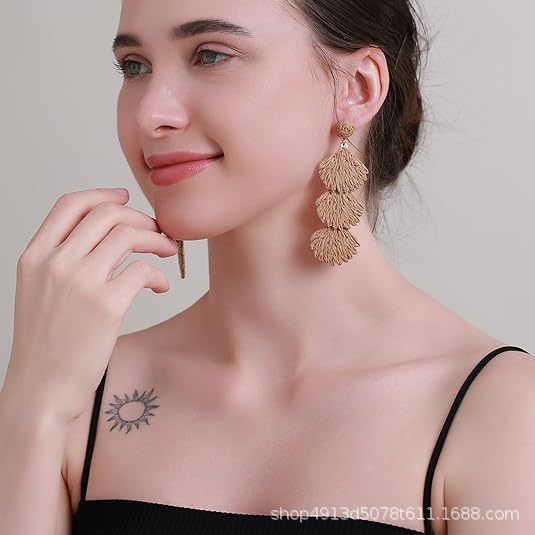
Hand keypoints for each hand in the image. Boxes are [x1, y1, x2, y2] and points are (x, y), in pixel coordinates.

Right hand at [2, 188, 177, 425]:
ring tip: (168, 251)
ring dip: (157, 239)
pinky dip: (159, 274)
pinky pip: (143, 270)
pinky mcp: (106, 305)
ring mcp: (80, 282)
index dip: (103, 194)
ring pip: (129, 235)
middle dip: (140, 217)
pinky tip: (161, 286)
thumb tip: (105, 237)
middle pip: (107, 214)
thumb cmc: (46, 343)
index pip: (70, 204)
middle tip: (157, 231)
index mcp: (35, 256)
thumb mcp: (40, 291)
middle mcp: (55, 262)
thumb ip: (63, 260)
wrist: (41, 388)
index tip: (126, 197)